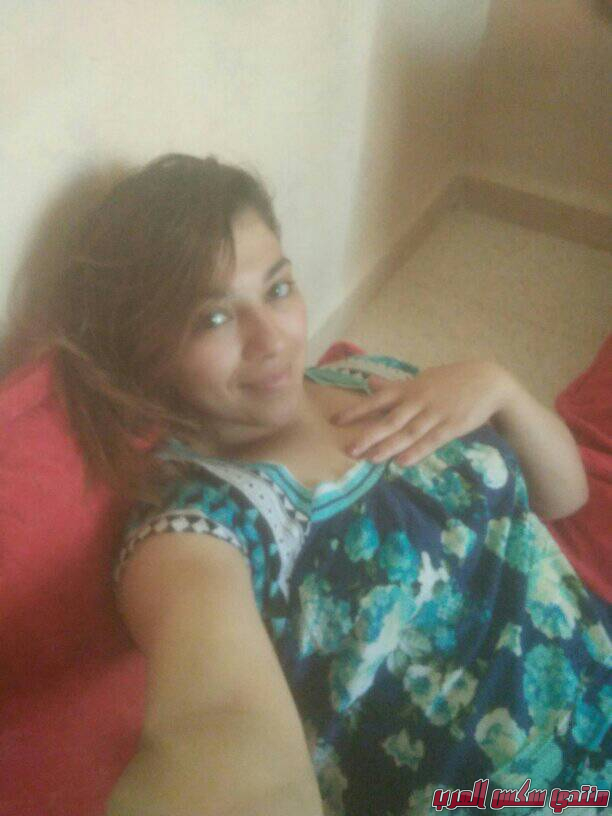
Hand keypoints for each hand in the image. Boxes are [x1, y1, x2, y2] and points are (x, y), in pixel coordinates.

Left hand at [332, 361, 515, 465]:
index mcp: (409, 388)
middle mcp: (418, 400)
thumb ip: (394, 386)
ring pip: (408, 432)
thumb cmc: (451, 381)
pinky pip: (431, 441)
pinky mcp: (452, 426)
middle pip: (390, 420)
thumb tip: (369, 382)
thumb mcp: (421, 379)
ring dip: (389, 446)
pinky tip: (402, 462)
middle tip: (349, 449)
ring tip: (370, 458)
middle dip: (369, 435)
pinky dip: (416, 451)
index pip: (377, 399)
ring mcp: (435, 413)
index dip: (357, 410)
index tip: (336, 420)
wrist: (488, 381)